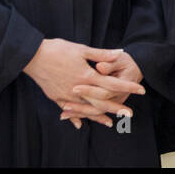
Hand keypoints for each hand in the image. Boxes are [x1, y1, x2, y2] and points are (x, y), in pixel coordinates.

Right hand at [22, 38, 145, 128]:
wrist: (33, 56)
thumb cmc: (58, 49)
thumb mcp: (82, 49)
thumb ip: (102, 54)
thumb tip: (120, 53)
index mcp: (87, 75)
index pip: (112, 83)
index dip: (127, 86)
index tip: (141, 90)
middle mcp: (78, 88)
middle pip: (102, 101)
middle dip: (117, 107)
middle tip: (129, 113)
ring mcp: (67, 95)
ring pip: (87, 109)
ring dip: (99, 116)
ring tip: (110, 122)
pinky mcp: (56, 97)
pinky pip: (69, 110)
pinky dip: (76, 117)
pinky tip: (81, 124)